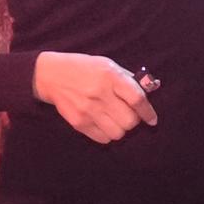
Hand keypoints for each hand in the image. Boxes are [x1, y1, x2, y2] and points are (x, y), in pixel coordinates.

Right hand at [31, 52, 154, 143]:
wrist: (51, 76)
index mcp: (110, 77)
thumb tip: (149, 90)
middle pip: (129, 121)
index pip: (137, 99)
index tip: (152, 119)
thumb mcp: (107, 65)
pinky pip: (103, 139)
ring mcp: (88, 111)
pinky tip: (104, 123)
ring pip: (118, 133)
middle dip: (134, 120)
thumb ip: (127, 79)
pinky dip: (108, 134)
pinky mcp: (78, 123)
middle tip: (129, 115)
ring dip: (121, 129)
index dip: (148, 112)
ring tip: (115, 119)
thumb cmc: (84, 68)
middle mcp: (99, 95)